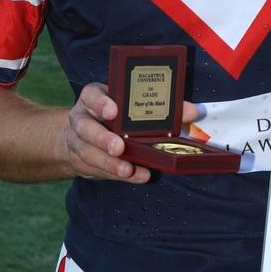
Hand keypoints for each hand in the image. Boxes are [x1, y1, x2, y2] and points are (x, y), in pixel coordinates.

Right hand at [66, 82, 198, 182]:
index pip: (91, 95)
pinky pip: (97, 170)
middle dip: (102, 138)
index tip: (113, 110)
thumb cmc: (115, 114)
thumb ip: (160, 106)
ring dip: (108, 163)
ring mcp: (77, 141)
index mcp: (92, 98)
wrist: (80, 134)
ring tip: (127, 169)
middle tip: (119, 147)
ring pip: (88, 152)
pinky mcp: (82, 161)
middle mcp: (82, 118)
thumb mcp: (129, 104)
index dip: (100, 102)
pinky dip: (116, 175)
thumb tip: (192, 111)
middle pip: (85, 127)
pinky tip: (135, 176)